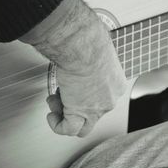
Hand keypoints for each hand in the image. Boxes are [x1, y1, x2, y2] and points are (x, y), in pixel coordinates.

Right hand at [22, 0, 127, 136]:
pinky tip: (52, 114)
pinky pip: (68, 130)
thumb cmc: (88, 40)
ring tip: (55, 101)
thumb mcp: (94, 47)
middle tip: (61, 92)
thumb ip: (88, 50)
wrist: (83, 46)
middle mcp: (110, 98)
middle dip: (73, 103)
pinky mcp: (82, 113)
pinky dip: (57, 125)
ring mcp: (98, 108)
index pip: (103, 98)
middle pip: (93, 113)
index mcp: (116, 82)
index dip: (84, 93)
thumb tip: (78, 37)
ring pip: (83, 126)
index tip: (73, 85)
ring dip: (65, 115)